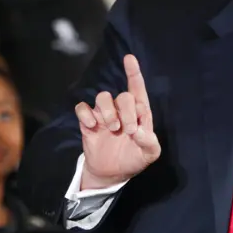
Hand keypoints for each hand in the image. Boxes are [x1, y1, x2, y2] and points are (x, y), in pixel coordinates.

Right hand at [75, 54, 160, 189]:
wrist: (112, 174)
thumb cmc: (134, 158)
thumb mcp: (149, 154)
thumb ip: (149, 142)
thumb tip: (138, 130)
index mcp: (139, 113)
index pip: (137, 89)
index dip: (133, 73)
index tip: (129, 58)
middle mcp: (121, 110)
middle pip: (123, 96)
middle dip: (127, 111)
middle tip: (127, 130)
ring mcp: (104, 114)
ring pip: (102, 97)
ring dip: (108, 112)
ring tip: (112, 128)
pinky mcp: (88, 122)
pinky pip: (82, 108)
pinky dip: (86, 115)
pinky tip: (92, 127)